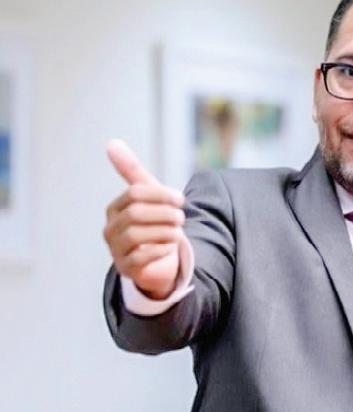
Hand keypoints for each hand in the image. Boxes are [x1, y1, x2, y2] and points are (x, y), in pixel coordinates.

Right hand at [103, 139, 185, 299]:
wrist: (159, 259)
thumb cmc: (154, 223)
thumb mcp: (148, 196)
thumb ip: (132, 171)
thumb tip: (112, 142)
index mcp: (115, 208)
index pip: (135, 193)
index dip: (161, 194)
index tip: (181, 199)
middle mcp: (110, 229)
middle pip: (135, 214)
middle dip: (163, 213)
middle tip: (181, 217)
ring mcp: (116, 250)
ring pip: (136, 235)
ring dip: (164, 231)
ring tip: (178, 231)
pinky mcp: (126, 269)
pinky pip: (140, 257)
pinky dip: (159, 250)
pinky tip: (169, 247)